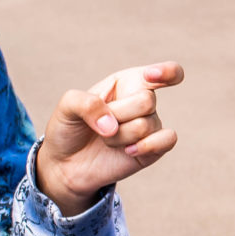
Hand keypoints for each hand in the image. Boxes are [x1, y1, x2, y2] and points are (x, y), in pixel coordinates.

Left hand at [36, 62, 182, 216]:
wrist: (66, 164)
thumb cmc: (69, 129)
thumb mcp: (66, 107)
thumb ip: (86, 103)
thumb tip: (112, 125)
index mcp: (127, 83)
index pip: (163, 71)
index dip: (166, 71)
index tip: (151, 76)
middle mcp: (142, 102)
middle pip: (146, 101)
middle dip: (117, 115)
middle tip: (100, 124)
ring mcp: (150, 126)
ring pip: (145, 125)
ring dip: (117, 137)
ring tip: (106, 140)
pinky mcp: (154, 149)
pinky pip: (168, 140)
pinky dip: (147, 146)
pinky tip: (128, 151)